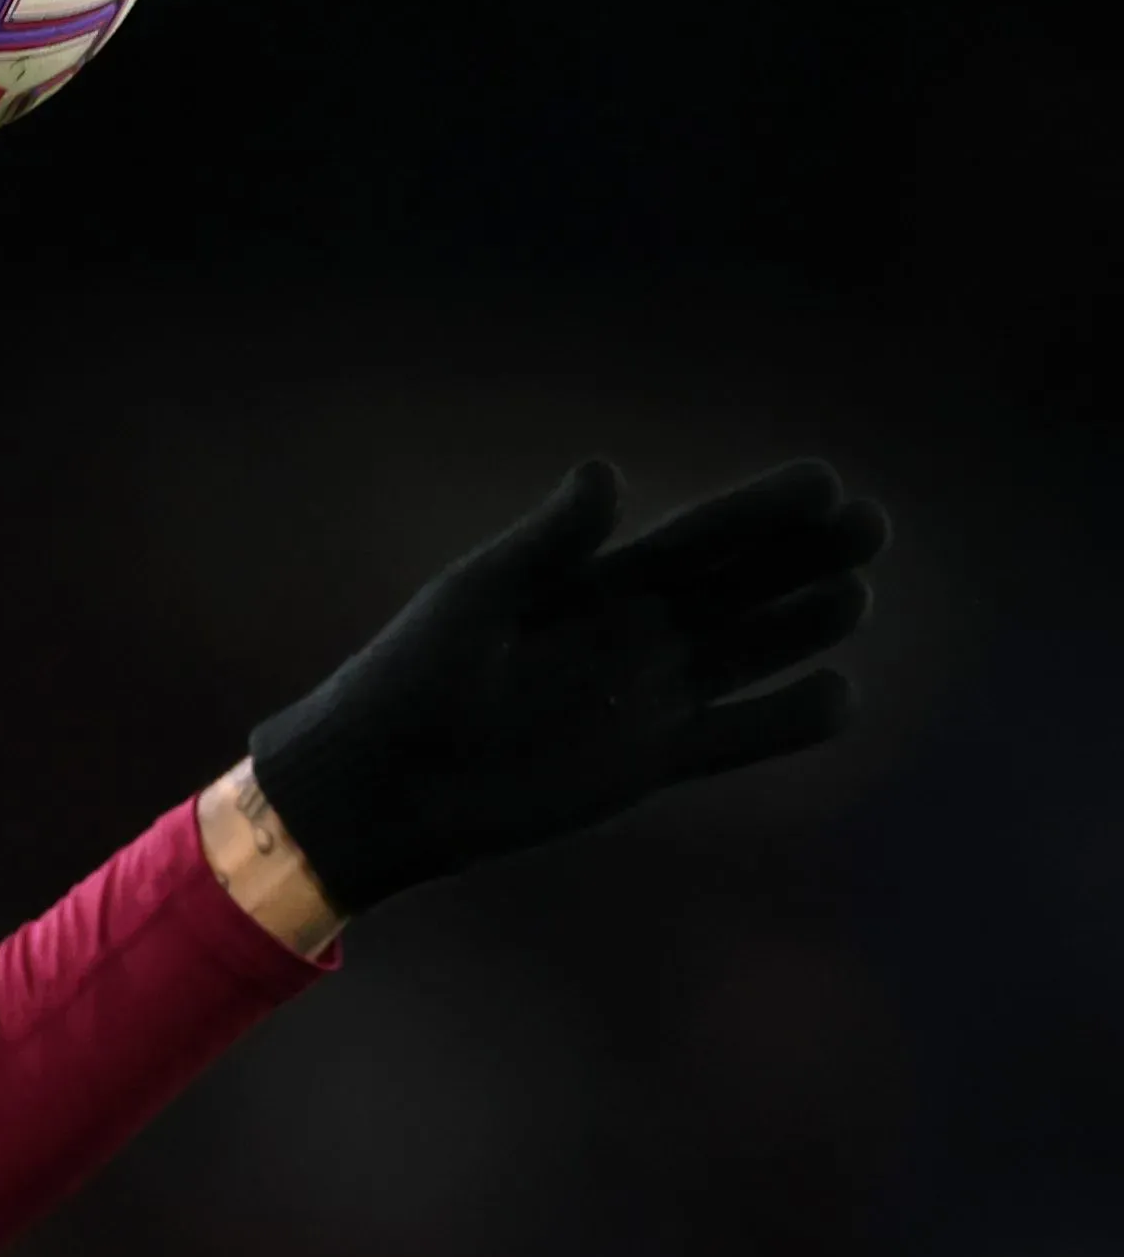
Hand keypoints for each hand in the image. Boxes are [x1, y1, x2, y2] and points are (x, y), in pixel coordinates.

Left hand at [249, 460, 888, 911]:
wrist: (384, 784)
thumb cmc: (410, 678)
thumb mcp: (477, 600)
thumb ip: (549, 543)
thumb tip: (607, 472)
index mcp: (590, 581)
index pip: (695, 538)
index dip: (758, 512)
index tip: (825, 481)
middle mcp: (629, 632)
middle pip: (736, 586)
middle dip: (801, 555)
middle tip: (872, 524)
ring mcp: (645, 696)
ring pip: (745, 653)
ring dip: (802, 626)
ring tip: (859, 594)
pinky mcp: (647, 761)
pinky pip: (734, 738)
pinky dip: (785, 721)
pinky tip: (843, 697)